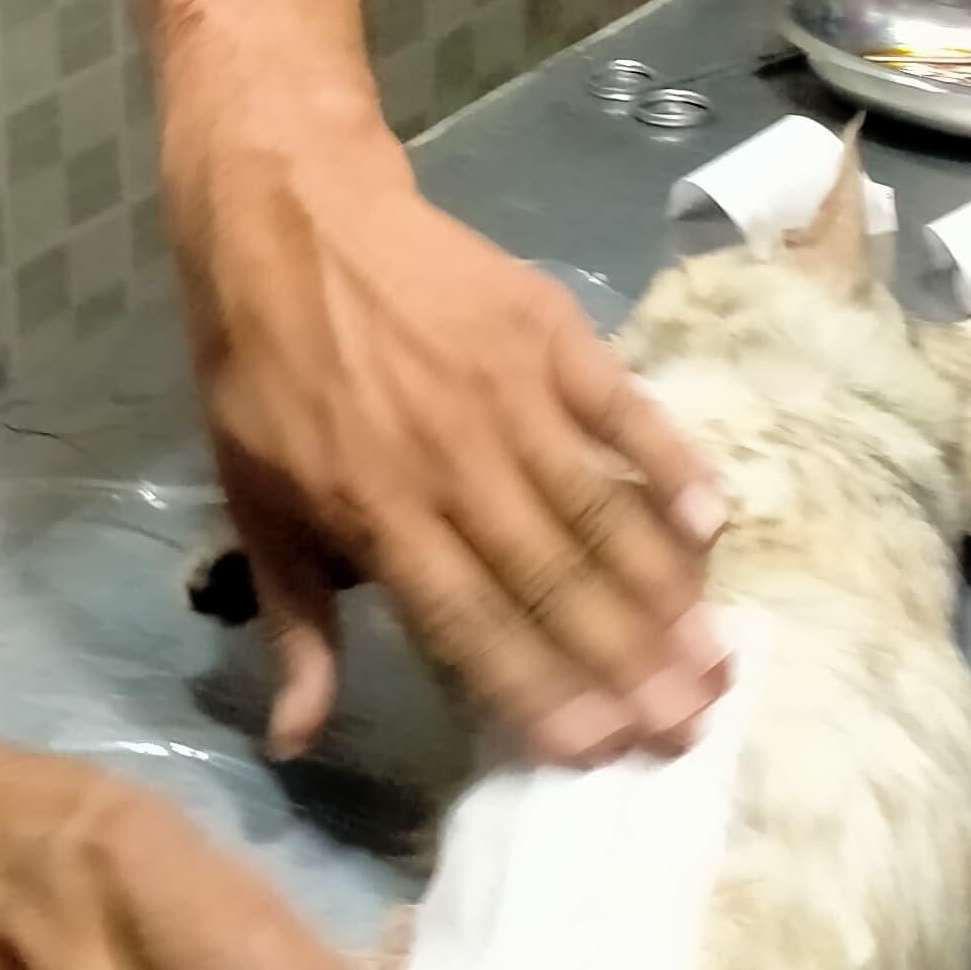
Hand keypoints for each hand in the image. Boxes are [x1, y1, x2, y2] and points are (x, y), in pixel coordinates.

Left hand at [132, 0, 726, 765]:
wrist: (287, 218)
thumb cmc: (262, 374)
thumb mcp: (253, 501)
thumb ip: (295, 625)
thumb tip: (293, 740)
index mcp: (374, 511)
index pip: (469, 622)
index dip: (536, 689)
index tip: (597, 751)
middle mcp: (450, 461)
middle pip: (551, 577)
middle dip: (623, 662)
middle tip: (688, 725)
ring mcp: (507, 392)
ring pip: (599, 507)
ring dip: (662, 588)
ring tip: (717, 657)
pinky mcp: (547, 330)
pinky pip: (623, 407)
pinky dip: (671, 462)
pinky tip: (713, 523)